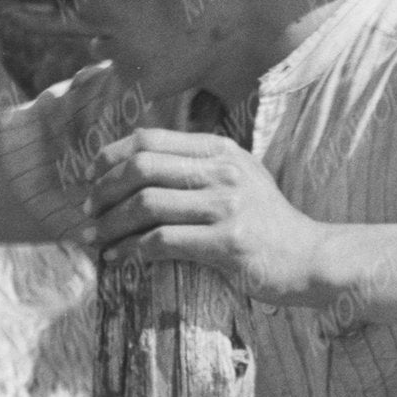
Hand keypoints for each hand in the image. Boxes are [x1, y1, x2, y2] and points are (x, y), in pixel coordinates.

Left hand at [88, 128, 325, 305]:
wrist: (309, 257)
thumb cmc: (265, 222)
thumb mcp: (238, 177)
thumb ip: (197, 166)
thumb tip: (135, 166)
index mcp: (219, 149)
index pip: (149, 139)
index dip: (110, 156)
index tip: (90, 178)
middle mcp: (222, 170)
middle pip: (141, 168)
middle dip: (103, 190)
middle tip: (87, 211)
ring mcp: (226, 206)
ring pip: (145, 205)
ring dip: (110, 223)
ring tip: (93, 237)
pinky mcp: (227, 243)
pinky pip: (162, 242)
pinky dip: (130, 250)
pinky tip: (116, 257)